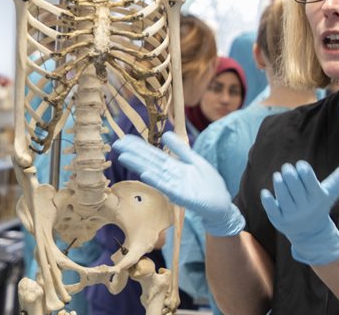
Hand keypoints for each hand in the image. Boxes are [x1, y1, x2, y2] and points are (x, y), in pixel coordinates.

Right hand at [112, 132, 245, 236]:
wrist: (222, 205)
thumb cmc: (208, 184)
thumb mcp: (195, 161)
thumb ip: (180, 149)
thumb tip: (165, 135)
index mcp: (174, 166)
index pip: (153, 154)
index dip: (139, 147)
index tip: (124, 140)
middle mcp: (171, 175)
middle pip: (150, 162)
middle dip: (133, 153)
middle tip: (116, 145)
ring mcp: (175, 186)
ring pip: (154, 172)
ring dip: (139, 165)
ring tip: (124, 157)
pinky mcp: (182, 196)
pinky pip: (167, 187)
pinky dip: (156, 181)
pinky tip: (145, 174)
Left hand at [260, 160, 338, 265]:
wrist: (311, 233)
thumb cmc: (319, 206)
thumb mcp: (330, 193)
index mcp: (317, 197)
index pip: (308, 178)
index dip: (302, 169)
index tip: (301, 166)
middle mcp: (304, 206)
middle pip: (293, 184)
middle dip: (289, 172)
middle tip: (287, 168)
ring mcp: (291, 214)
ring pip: (282, 194)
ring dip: (278, 182)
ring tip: (279, 176)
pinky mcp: (279, 220)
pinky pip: (271, 208)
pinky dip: (267, 199)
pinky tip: (266, 192)